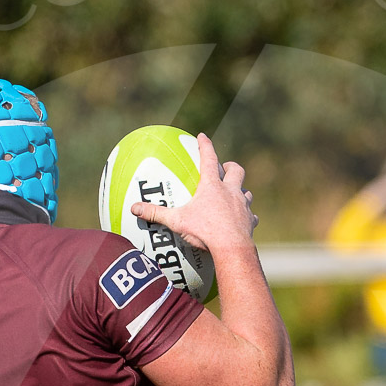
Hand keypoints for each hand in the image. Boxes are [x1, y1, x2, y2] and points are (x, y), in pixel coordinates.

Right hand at [132, 134, 256, 254]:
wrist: (232, 248)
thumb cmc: (205, 232)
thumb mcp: (177, 221)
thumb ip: (156, 214)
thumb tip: (134, 208)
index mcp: (212, 186)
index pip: (209, 158)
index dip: (205, 145)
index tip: (202, 136)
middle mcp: (231, 191)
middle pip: (236, 170)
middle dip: (230, 167)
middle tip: (224, 168)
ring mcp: (243, 206)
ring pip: (246, 191)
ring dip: (240, 190)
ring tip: (233, 195)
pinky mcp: (250, 221)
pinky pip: (251, 215)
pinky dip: (247, 215)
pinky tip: (243, 220)